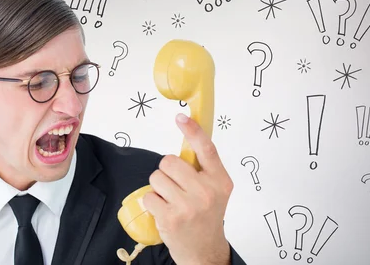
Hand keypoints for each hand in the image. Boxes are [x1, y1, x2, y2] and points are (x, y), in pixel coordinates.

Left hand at [142, 113, 232, 264]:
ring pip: (157, 177)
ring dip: (158, 187)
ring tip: (170, 200)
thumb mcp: (215, 190)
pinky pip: (149, 195)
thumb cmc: (206, 217)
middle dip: (166, 171)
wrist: (205, 251)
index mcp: (220, 181)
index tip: (181, 117)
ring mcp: (188, 206)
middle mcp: (207, 192)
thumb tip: (187, 138)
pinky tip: (164, 211)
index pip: (207, 149)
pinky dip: (152, 202)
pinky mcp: (171, 218)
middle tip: (175, 186)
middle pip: (169, 161)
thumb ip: (204, 168)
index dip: (193, 130)